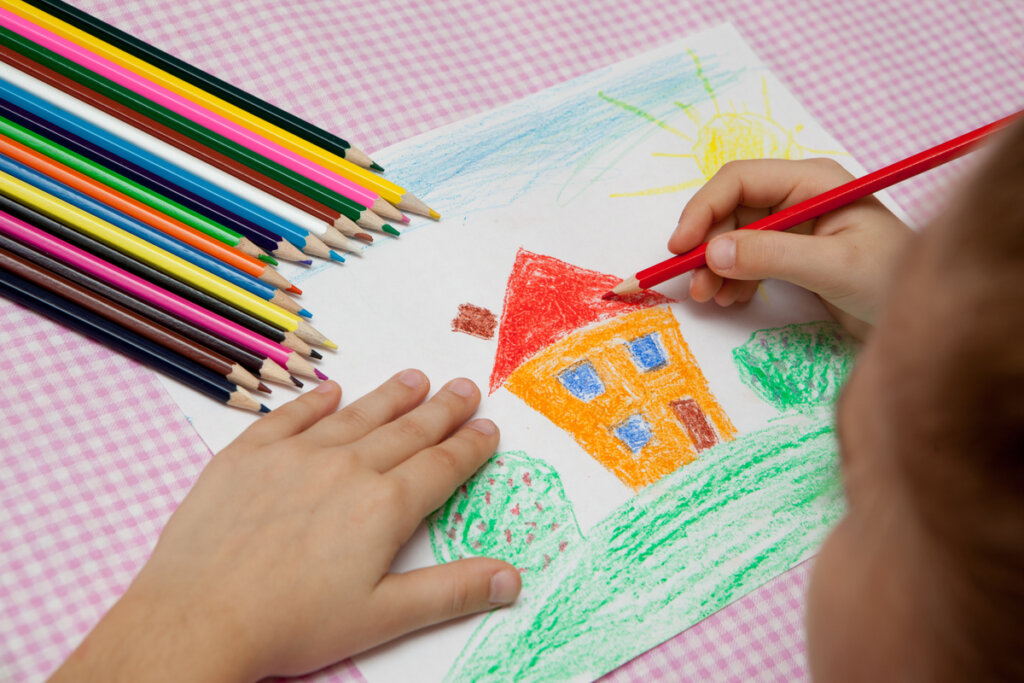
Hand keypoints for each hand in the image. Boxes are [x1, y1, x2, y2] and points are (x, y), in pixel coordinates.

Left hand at [50, 372, 520, 682]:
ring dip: (390, 396)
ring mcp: (295, 454)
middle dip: (442, 410)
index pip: (441, 465)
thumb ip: (452, 592)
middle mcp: (346, 467)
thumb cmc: (293, 624)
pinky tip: (332, 390)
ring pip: (356, 415)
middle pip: (407, 430)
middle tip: (464, 388)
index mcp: (384, 506)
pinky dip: (315, 400)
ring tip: (415, 378)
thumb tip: (513, 579)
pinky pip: (291, 415)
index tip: (488, 428)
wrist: (199, 617)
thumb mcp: (384, 617)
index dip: (470, 446)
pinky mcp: (248, 454)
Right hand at [669, 158, 912, 337]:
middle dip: (707, 246)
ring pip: (733, 237)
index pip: (739, 181)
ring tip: (712, 298)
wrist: (928, 319)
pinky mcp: (793, 255)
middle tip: (693, 285)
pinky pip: (746, 259)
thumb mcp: (833, 266)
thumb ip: (772, 256)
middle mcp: (799, 197)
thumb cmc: (893, 281)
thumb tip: (713, 252)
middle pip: (731, 210)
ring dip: (716, 267)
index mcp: (812, 182)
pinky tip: (732, 300)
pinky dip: (732, 279)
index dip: (703, 210)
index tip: (681, 248)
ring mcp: (794, 226)